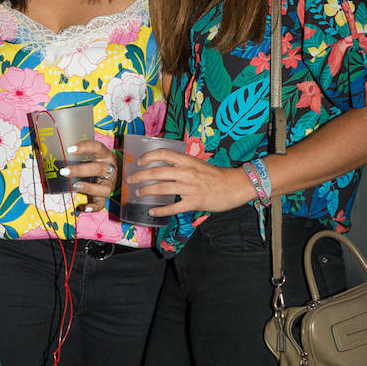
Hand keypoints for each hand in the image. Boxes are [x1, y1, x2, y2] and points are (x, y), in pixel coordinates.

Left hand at [60, 139, 117, 206]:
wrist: (118, 170)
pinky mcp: (106, 195)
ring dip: (89, 188)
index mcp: (106, 155)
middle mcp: (110, 169)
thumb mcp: (95, 153)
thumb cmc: (100, 160)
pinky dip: (94, 206)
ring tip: (76, 186)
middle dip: (80, 170)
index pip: (97, 148)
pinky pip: (102, 203)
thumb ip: (81, 154)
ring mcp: (110, 183)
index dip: (85, 147)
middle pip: (98, 169)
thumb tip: (55, 153)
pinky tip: (85, 207)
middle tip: (64, 171)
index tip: (70, 149)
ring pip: (104, 188)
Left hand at [128, 149, 253, 217]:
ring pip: (162, 188)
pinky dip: (161, 210)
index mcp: (188, 161)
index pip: (164, 153)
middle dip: (140, 176)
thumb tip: (164, 168)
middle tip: (130, 180)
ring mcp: (190, 188)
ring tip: (138, 194)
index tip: (139, 161)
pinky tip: (152, 211)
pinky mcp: (194, 202)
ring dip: (147, 191)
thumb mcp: (198, 164)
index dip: (148, 156)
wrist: (235, 186)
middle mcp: (187, 172)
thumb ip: (183, 165)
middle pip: (158, 172)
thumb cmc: (216, 176)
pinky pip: (174, 207)